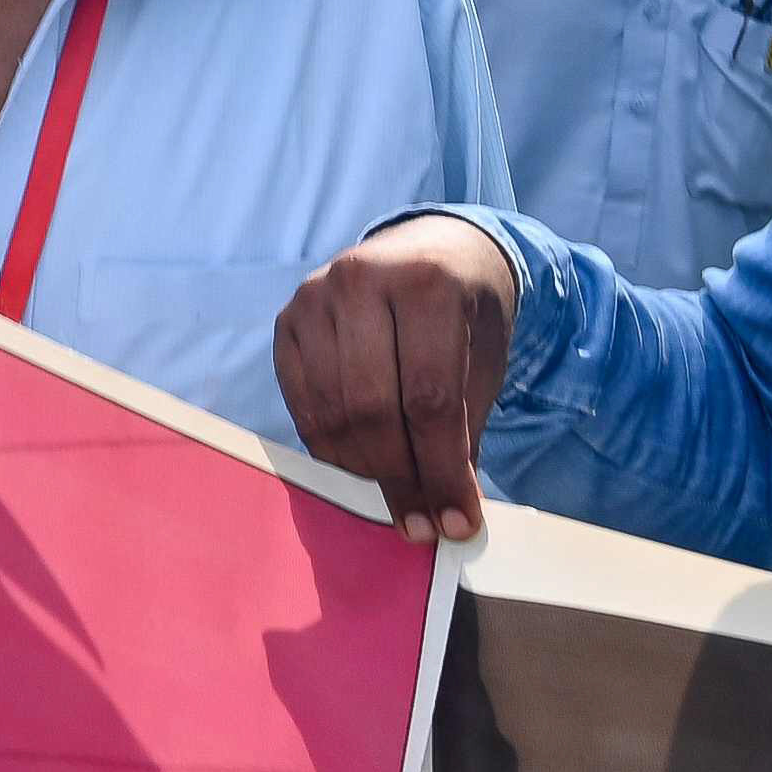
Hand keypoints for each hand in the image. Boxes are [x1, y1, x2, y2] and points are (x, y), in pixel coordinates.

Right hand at [274, 216, 520, 543]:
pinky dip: (331, 447)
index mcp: (427, 284)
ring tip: (395, 494)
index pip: (429, 399)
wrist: (431, 250)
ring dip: (363, 470)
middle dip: (399, 477)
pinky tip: (361, 464)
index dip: (440, 470)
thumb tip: (447, 516)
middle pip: (372, 409)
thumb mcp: (484, 362)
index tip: (454, 521)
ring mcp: (315, 297)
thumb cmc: (466, 314)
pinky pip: (303, 406)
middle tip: (420, 521)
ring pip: (332, 412)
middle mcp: (361, 281)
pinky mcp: (287, 321)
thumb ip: (464, 433)